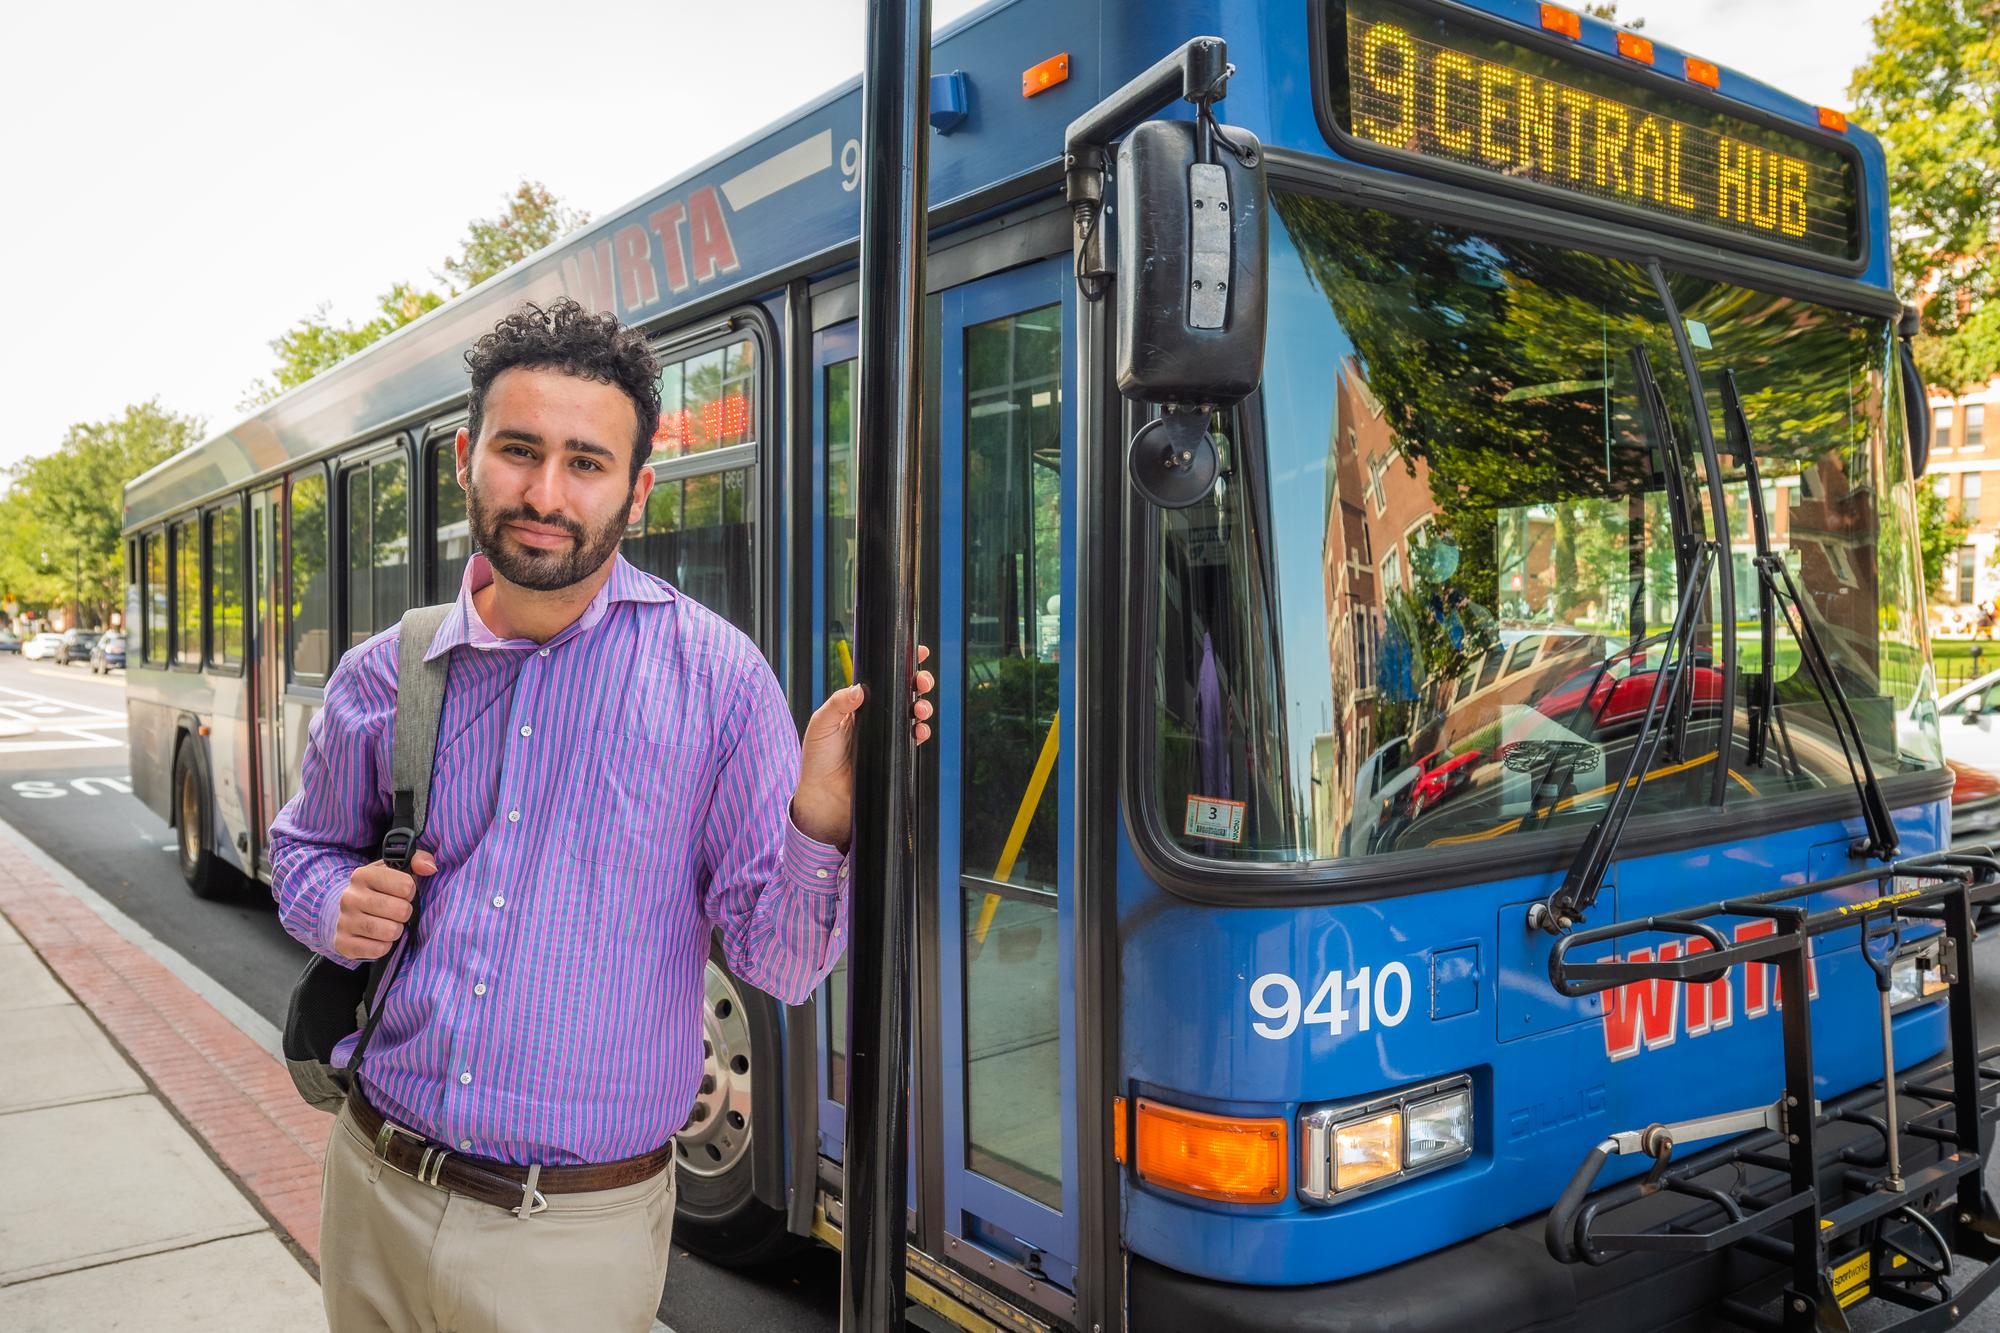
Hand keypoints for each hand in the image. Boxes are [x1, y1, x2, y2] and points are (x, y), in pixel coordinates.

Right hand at [333, 850, 435, 960]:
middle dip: (405, 912)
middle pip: (401, 910)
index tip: (402, 893)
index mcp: (363, 875)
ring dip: (396, 930)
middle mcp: (350, 897)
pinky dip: (384, 946)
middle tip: (396, 911)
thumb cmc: (379, 890)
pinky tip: (378, 938)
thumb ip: (418, 860)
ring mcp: (344, 921)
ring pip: (390, 931)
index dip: (410, 891)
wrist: (346, 913)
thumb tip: (429, 867)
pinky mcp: (343, 943)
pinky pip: (378, 949)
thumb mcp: (395, 870)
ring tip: (388, 924)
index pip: (406, 885)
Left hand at [791, 645, 935, 848]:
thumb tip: (859, 688)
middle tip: (922, 681)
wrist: (825, 797)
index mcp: (858, 704)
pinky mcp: (895, 754)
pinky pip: (914, 738)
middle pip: (904, 691)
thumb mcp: (821, 725)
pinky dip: (921, 731)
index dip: (900, 664)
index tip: (915, 652)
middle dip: (919, 681)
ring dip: (923, 705)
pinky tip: (919, 730)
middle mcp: (875, 716)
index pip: (882, 678)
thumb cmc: (818, 759)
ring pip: (913, 712)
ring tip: (920, 708)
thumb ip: (837, 704)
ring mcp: (887, 735)